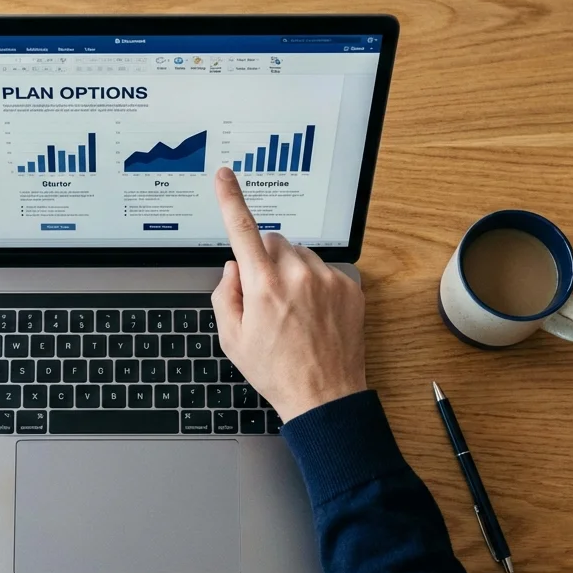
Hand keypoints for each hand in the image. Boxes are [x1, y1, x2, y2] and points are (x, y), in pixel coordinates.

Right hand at [210, 167, 367, 420]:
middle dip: (264, 259)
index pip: (242, 230)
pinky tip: (313, 315)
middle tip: (264, 297)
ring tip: (293, 312)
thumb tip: (233, 269)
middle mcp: (297, 274)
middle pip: (273, 241)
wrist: (325, 396)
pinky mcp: (349, 287)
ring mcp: (327, 279)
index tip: (224, 176)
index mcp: (263, 285)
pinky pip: (324, 270)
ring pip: (300, 254)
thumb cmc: (277, 371)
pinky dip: (315, 285)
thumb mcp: (232, 339)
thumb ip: (224, 295)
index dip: (230, 199)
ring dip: (291, 272)